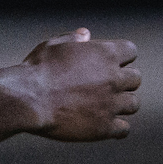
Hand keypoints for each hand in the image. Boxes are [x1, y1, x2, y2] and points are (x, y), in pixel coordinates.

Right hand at [19, 30, 140, 140]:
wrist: (27, 99)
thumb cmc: (37, 70)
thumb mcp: (53, 46)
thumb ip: (73, 39)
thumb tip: (85, 34)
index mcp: (106, 55)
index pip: (131, 51)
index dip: (122, 57)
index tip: (112, 63)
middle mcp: (114, 78)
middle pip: (135, 79)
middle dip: (123, 82)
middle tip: (106, 87)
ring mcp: (111, 103)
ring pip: (133, 104)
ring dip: (122, 105)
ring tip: (105, 106)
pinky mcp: (104, 126)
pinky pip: (124, 129)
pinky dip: (117, 129)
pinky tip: (105, 126)